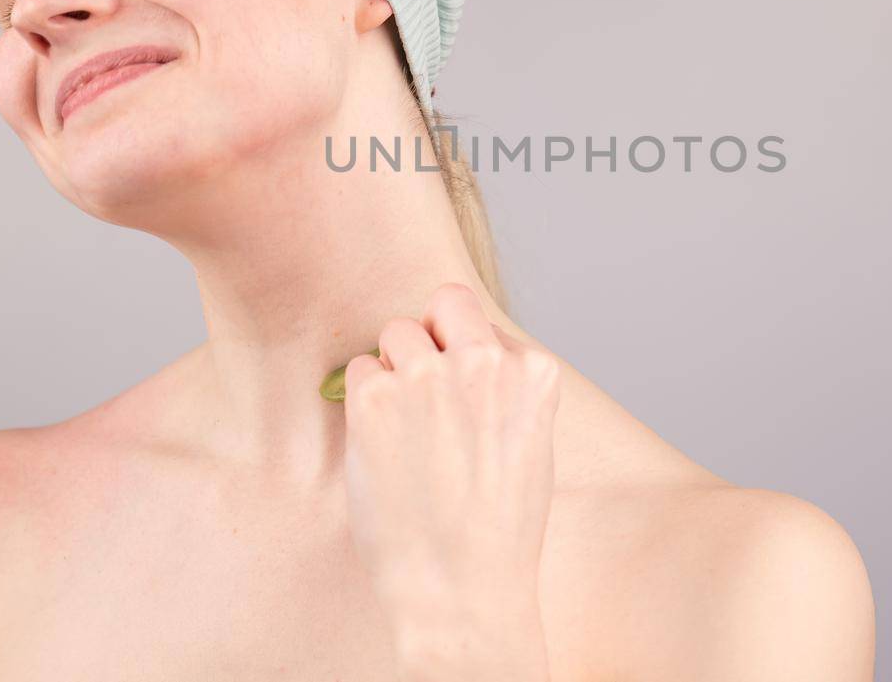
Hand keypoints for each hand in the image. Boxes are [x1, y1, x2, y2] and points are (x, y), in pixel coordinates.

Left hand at [339, 282, 560, 670]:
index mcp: (533, 372)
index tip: (464, 398)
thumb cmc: (496, 529)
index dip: (467, 355)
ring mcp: (428, 377)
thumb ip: (504, 387)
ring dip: (393, 369)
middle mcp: (484, 363)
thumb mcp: (530, 443)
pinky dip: (364, 401)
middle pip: (443, 302)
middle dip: (431, 338)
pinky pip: (358, 370)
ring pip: (395, 333)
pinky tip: (383, 445)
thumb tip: (463, 352)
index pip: (484, 322)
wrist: (460, 589)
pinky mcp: (376, 400)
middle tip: (426, 394)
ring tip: (405, 429)